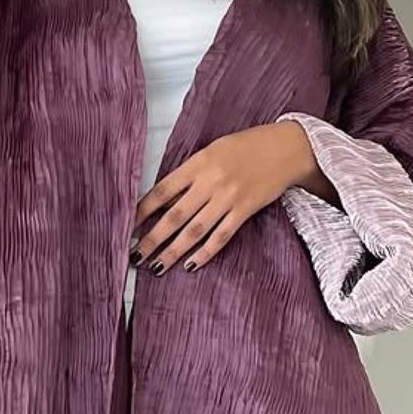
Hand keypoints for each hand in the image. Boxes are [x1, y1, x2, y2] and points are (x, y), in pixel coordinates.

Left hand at [132, 121, 333, 271]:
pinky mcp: (245, 210)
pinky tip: (191, 265)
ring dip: (173, 251)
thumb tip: (164, 200)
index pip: (162, 191)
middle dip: (152, 238)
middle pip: (174, 215)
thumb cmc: (246, 147)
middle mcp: (210, 181)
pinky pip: (221, 236)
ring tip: (156, 266)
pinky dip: (205, 252)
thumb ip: (189, 174)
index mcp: (197, 163)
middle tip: (135, 256)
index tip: (126, 227)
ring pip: (195, 230)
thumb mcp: (212, 151)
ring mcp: (228, 197)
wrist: (286, 147)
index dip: (142, 211)